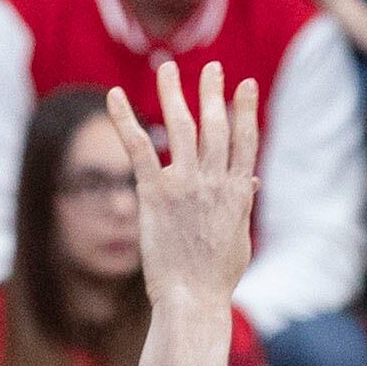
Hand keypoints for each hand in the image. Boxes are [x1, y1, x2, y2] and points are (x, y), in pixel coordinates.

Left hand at [110, 62, 258, 309]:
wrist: (193, 298)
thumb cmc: (217, 275)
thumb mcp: (239, 236)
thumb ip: (242, 202)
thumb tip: (251, 179)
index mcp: (238, 192)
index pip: (245, 141)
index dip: (245, 111)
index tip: (244, 85)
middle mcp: (214, 183)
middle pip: (216, 127)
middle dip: (214, 94)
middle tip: (212, 68)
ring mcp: (184, 186)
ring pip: (181, 128)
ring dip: (174, 94)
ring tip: (168, 69)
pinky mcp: (154, 194)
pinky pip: (138, 148)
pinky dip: (124, 120)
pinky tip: (115, 96)